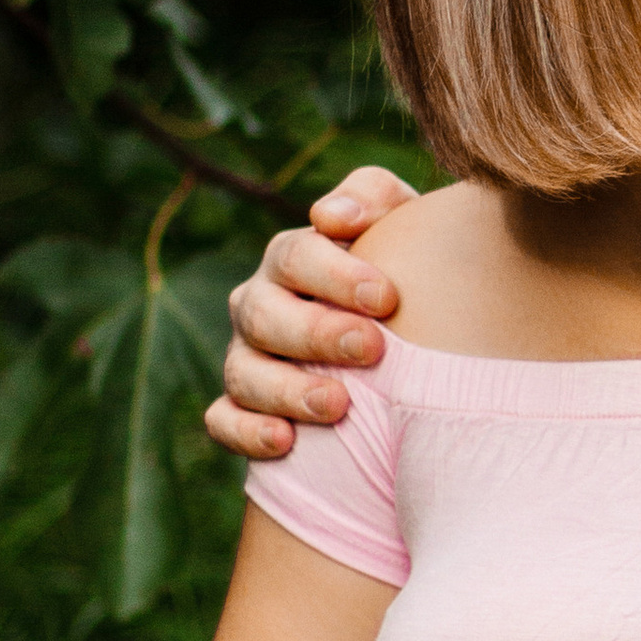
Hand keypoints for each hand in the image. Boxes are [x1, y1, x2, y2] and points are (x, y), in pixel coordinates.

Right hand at [204, 168, 416, 460]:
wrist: (416, 349)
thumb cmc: (411, 279)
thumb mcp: (406, 226)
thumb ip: (374, 197)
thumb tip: (328, 216)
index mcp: (294, 260)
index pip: (296, 257)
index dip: (336, 275)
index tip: (386, 297)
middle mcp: (261, 305)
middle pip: (266, 315)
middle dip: (317, 334)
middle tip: (372, 349)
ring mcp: (247, 359)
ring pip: (244, 372)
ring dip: (287, 390)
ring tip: (339, 405)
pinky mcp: (242, 409)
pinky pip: (225, 421)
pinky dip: (247, 432)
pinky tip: (285, 443)